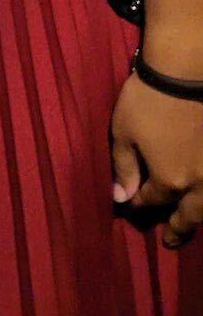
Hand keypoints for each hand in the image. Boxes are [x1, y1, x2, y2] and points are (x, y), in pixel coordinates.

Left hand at [111, 72, 202, 245]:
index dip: (139, 203)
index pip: (153, 200)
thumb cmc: (147, 101)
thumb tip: (120, 198)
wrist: (185, 73)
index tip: (132, 205)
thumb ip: (124, 169)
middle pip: (189, 214)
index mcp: (170, 179)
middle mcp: (200, 182)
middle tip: (170, 242)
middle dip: (177, 229)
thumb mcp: (124, 134)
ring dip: (199, 217)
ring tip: (190, 225)